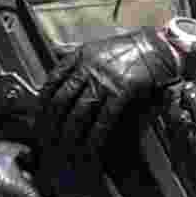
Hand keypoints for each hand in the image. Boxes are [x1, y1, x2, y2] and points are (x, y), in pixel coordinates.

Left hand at [37, 28, 183, 154]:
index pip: (51, 84)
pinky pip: (105, 116)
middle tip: (47, 143)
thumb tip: (54, 52)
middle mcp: (88, 67)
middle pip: (62, 101)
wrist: (158, 47)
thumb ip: (75, 52)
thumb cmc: (128, 48)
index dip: (41, 107)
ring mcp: (105, 79)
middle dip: (52, 125)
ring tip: (66, 150)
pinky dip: (96, 134)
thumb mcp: (96, 45)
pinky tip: (91, 147)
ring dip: (71, 134)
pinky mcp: (122, 90)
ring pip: (80, 112)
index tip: (37, 122)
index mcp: (79, 57)